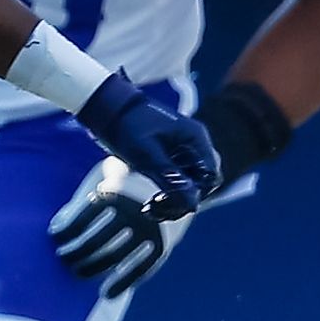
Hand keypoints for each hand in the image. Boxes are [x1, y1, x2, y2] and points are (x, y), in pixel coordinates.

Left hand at [47, 157, 185, 296]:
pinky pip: (139, 269)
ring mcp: (147, 229)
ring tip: (78, 272)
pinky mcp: (162, 243)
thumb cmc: (134, 178)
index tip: (54, 237)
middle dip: (73, 253)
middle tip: (64, 258)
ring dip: (91, 268)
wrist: (181, 178)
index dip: (63, 232)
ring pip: (112, 257)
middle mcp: (130, 210)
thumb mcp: (112, 175)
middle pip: (92, 242)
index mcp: (114, 191)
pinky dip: (121, 284)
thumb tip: (58, 227)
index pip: (79, 220)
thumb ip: (89, 198)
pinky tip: (106, 294)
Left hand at [77, 73, 220, 214]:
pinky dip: (166, 198)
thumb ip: (170, 177)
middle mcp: (195, 147)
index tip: (168, 199)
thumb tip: (192, 205)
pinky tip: (149, 206)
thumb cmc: (128, 124)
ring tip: (149, 209)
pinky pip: (178, 186)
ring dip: (173, 203)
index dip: (195, 193)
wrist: (110, 111)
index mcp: (195, 138)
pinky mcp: (173, 162)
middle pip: (202, 185)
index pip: (210, 176)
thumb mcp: (146, 153)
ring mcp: (185, 155)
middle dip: (180, 200)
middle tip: (154, 206)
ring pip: (190, 189)